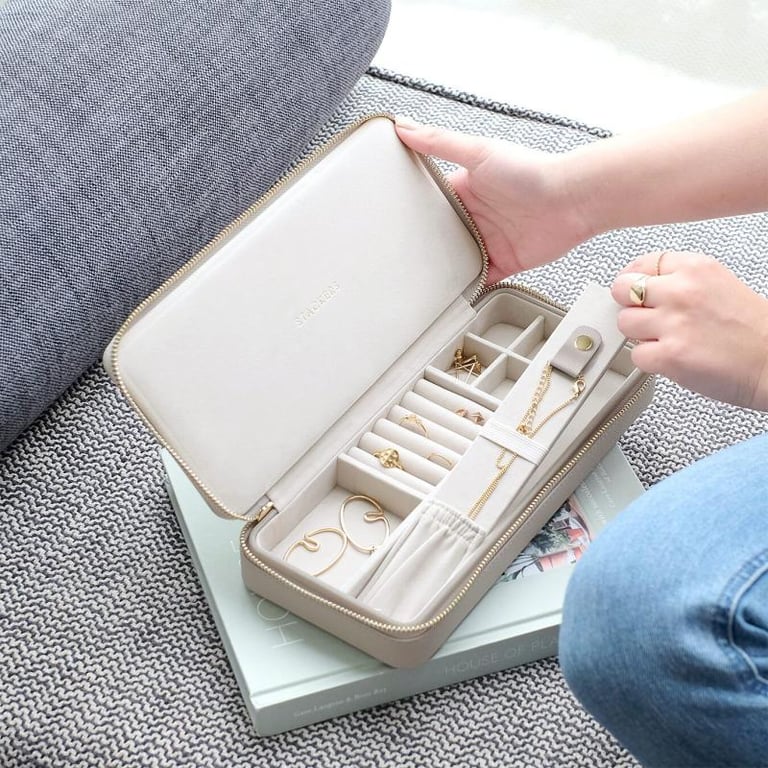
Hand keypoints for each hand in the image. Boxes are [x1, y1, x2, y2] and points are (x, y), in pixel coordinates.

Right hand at [394, 118, 594, 282]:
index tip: (388, 223)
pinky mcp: (504, 263)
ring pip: (456, 260)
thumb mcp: (479, 152)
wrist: (572, 200)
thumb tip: (404, 125)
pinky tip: (449, 296)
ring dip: (442, 270)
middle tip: (396, 259)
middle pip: (442, 235)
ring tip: (414, 283)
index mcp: (467, 189)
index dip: (412, 212)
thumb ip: (440, 142)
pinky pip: (479, 280)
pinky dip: (466, 289)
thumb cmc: (531, 171)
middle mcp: (477, 216)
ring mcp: (489, 241)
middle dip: (425, 246)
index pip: (432, 202)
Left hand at [612, 251, 767, 410]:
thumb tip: (641, 286)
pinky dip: (649, 360)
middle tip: (647, 317)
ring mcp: (673, 323)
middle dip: (631, 305)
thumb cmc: (752, 329)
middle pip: (622, 290)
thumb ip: (680, 281)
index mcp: (695, 268)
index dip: (633, 280)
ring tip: (666, 339)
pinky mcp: (668, 355)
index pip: (640, 264)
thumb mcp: (719, 284)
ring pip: (624, 323)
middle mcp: (681, 291)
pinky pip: (635, 355)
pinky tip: (672, 358)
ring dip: (639, 334)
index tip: (636, 292)